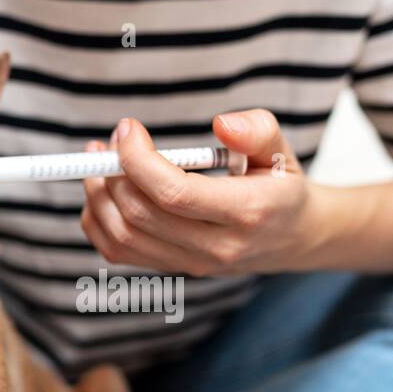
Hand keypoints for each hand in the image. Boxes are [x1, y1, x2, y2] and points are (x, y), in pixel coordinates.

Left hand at [80, 110, 321, 276]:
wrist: (293, 236)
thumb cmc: (280, 185)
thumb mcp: (281, 149)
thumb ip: (257, 130)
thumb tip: (221, 124)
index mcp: (247, 212)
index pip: (175, 193)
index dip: (139, 159)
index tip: (128, 128)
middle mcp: (217, 246)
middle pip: (141, 215)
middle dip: (113, 172)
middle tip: (112, 141)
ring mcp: (193, 263)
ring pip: (123, 237)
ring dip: (99, 195)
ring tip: (98, 161)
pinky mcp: (174, 267)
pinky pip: (120, 252)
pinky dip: (99, 221)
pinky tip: (104, 191)